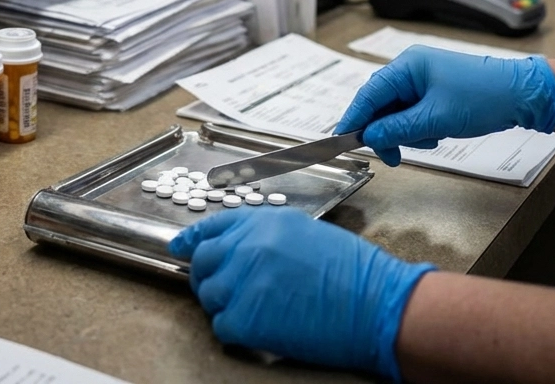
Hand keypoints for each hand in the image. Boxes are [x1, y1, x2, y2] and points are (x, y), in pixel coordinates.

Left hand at [170, 207, 433, 380]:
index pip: (212, 226)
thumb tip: (240, 248)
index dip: (193, 239)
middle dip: (207, 275)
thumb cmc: (352, 270)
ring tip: (250, 310)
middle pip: (203, 261)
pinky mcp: (247, 318)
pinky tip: (256, 328)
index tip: (180, 247)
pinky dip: (234, 331)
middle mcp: (246, 246)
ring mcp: (244, 281)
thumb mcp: (305, 232)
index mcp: (262, 222)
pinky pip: (222, 326)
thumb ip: (266, 235)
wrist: (374, 303)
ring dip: (223, 304)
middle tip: (221, 289)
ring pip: (209, 295)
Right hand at [335, 45, 554, 165]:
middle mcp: (411, 70)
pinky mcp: (435, 92)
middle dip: (386, 131)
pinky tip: (439, 133)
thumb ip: (397, 128)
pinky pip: (414, 113)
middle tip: (392, 156)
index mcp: (407, 67)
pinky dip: (420, 128)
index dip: (354, 117)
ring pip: (398, 112)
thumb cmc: (482, 98)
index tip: (342, 139)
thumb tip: (369, 137)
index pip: (369, 93)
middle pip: (381, 104)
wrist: (522, 95)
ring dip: (407, 131)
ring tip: (432, 138)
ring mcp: (424, 80)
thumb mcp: (435, 119)